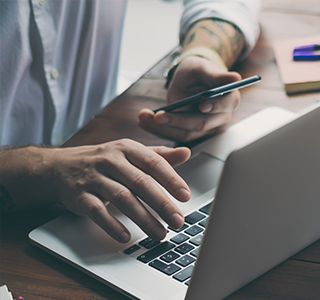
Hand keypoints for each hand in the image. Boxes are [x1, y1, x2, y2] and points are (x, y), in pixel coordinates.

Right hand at [0, 139, 190, 242]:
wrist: (58, 168)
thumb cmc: (103, 162)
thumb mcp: (130, 153)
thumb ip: (158, 156)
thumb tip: (186, 153)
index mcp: (126, 149)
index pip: (153, 163)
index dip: (171, 179)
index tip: (185, 196)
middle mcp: (110, 161)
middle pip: (141, 183)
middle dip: (162, 204)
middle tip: (178, 221)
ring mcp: (93, 178)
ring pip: (122, 199)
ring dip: (144, 219)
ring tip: (160, 233)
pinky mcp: (79, 196)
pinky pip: (97, 212)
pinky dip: (112, 225)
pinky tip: (126, 236)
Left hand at [139, 56, 242, 141]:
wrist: (189, 79)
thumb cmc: (198, 71)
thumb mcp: (203, 68)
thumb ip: (216, 75)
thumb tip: (235, 77)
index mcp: (229, 100)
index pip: (224, 106)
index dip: (214, 106)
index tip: (201, 105)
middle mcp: (221, 118)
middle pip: (202, 124)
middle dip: (179, 120)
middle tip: (159, 115)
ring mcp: (206, 128)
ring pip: (186, 133)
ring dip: (163, 128)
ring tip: (143, 117)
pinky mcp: (191, 133)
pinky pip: (175, 135)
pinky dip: (158, 130)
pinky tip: (143, 122)